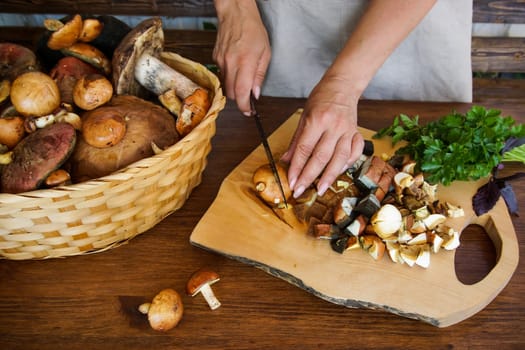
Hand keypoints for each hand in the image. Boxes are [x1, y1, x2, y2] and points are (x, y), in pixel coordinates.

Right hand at [213, 0, 270, 114]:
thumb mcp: (265, 53)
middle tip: (249, 99)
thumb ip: (259, 75)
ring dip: (234, 88)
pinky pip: (221, 75)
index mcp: (245, 62)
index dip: (244, 106)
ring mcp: (221, 61)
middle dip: (240, 99)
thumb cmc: (253, 30)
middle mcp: (231, 63)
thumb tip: (255, 93)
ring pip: (225, 86)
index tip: (248, 112)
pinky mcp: (215, 58)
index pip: (241, 92)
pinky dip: (229, 77)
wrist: (235, 14)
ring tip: (243, 80)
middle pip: (231, 93)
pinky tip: (236, 68)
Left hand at [281, 75, 364, 197]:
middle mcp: (333, 126)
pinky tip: (339, 172)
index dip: (297, 167)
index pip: (304, 149)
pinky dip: (348, 164)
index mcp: (317, 120)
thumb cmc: (321, 98)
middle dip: (309, 176)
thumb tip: (286, 160)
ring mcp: (347, 130)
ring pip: (339, 158)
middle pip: (320, 157)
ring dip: (329, 176)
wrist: (343, 86)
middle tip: (300, 190)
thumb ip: (296, 140)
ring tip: (320, 189)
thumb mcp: (303, 115)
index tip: (291, 181)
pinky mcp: (357, 133)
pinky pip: (354, 152)